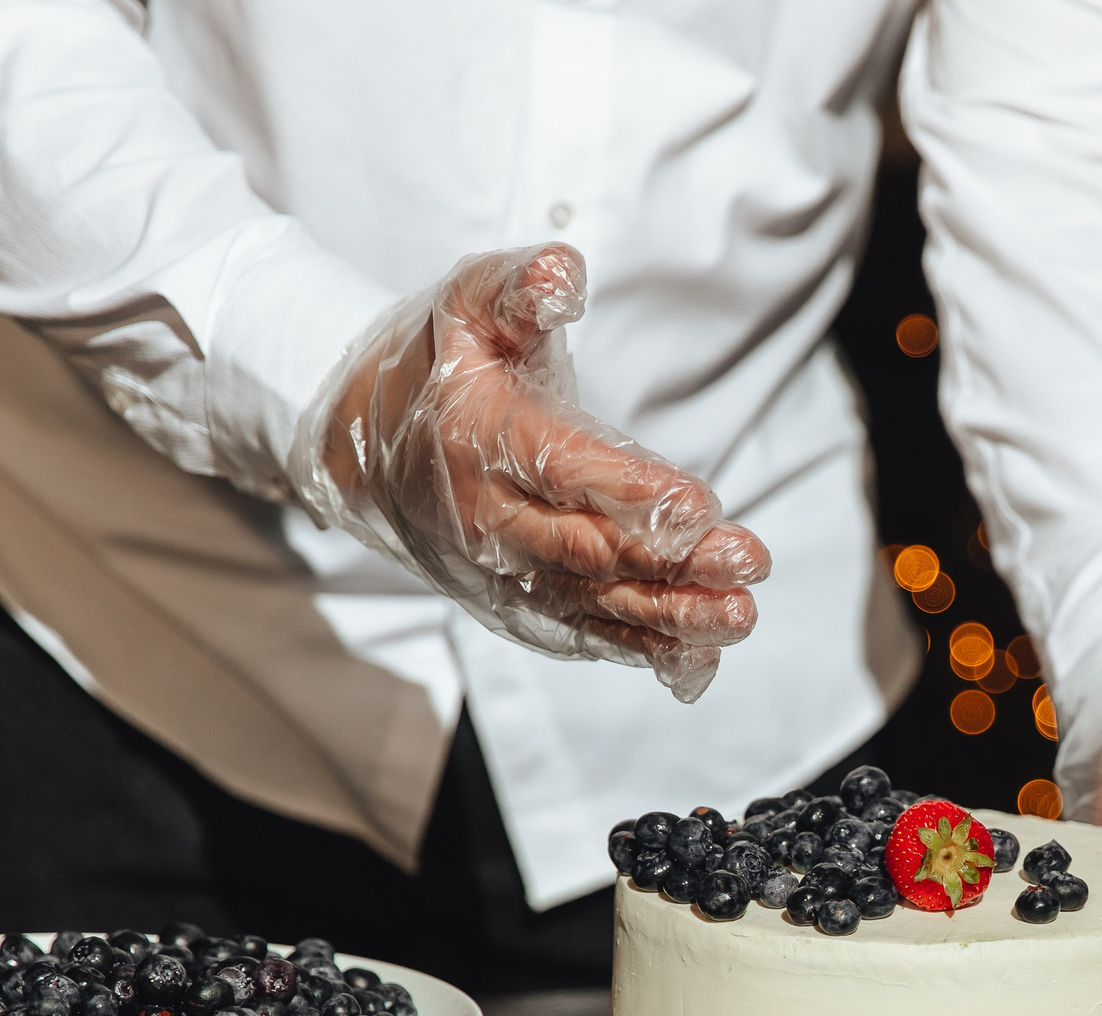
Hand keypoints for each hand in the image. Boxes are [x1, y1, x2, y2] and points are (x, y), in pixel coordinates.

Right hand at [295, 244, 768, 700]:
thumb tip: (565, 273)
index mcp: (479, 440)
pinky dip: (636, 649)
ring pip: (591, 604)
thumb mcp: (466, 304)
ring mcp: (498, 572)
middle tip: (746, 563)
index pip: (566, 473)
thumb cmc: (433, 363)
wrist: (355, 441)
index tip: (702, 504)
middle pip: (588, 552)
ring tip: (738, 616)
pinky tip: (696, 656)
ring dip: (670, 617)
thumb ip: (517, 287)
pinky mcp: (511, 602)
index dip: (635, 493)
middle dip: (672, 563)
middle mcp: (487, 519)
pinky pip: (577, 633)